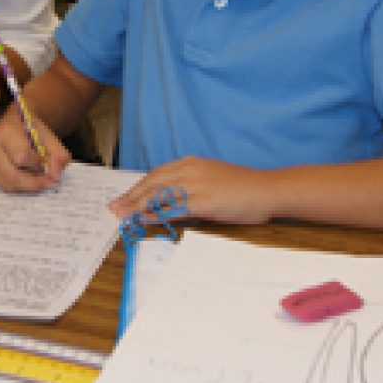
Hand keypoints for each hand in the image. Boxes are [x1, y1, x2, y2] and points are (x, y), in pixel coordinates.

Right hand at [0, 108, 69, 191]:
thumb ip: (57, 153)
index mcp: (5, 130)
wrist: (12, 121)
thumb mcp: (47, 134)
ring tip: (42, 181)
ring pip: (7, 184)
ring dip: (28, 187)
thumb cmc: (30, 127)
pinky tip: (29, 178)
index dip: (39, 164)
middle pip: (12, 175)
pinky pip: (4, 185)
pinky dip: (20, 186)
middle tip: (51, 183)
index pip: (22, 155)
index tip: (52, 165)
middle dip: (35, 183)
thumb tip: (56, 176)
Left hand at [109, 156, 274, 225]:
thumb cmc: (242, 188)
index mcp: (191, 163)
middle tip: (115, 208)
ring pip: (159, 195)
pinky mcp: (205, 201)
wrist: (268, 189)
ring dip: (138, 206)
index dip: (138, 187)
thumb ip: (191, 185)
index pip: (156, 174)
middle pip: (152, 183)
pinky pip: (174, 208)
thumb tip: (170, 199)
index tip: (124, 198)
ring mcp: (197, 185)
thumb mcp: (212, 179)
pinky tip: (145, 219)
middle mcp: (190, 170)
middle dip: (131, 196)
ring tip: (123, 216)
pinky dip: (157, 213)